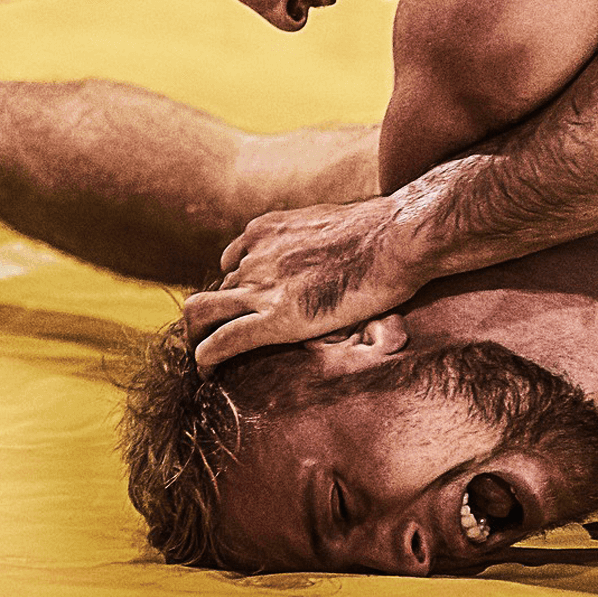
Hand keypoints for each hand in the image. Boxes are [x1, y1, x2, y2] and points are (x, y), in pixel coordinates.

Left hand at [182, 197, 422, 373]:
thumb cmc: (383, 232)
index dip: (235, 288)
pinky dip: (208, 356)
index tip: (242, 306)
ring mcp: (261, 285)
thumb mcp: (334, 226)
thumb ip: (317, 242)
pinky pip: (223, 340)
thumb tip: (333, 260)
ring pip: (203, 311)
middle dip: (211, 315)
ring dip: (202, 335)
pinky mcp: (274, 317)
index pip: (234, 262)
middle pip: (216, 289)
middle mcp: (255, 255)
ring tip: (208, 360)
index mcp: (267, 229)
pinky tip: (207, 371)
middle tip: (215, 338)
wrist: (395, 238)